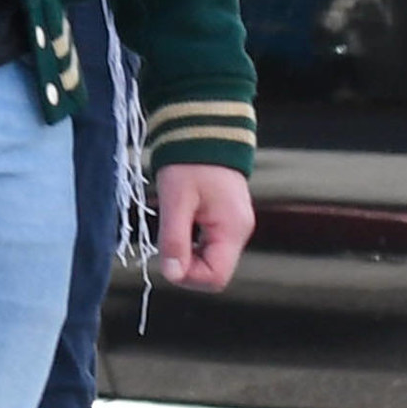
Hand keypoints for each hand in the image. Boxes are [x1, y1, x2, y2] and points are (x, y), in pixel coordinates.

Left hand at [155, 162, 252, 292]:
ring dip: (188, 254)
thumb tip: (172, 275)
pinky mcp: (227, 218)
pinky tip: (182, 222)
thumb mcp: (176, 201)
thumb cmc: (189, 162)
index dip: (188, 277)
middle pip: (215, 271)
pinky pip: (211, 244)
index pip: (216, 278)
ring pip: (211, 259)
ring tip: (174, 225)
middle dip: (187, 266)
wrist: (204, 129)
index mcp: (232, 230)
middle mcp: (240, 231)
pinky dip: (193, 242)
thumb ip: (175, 240)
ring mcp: (235, 225)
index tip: (166, 258)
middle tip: (167, 241)